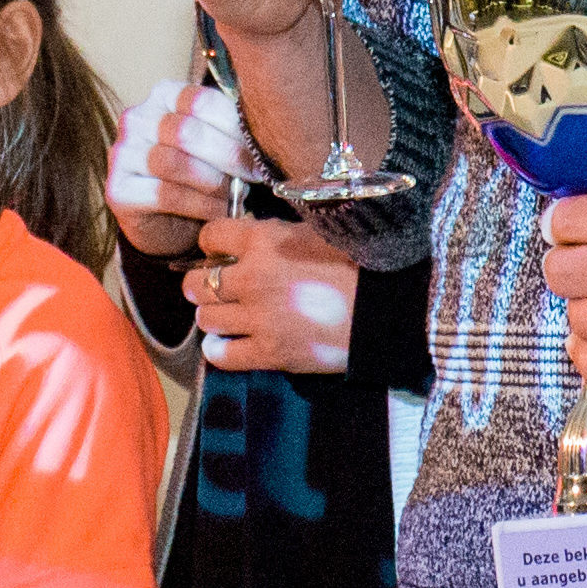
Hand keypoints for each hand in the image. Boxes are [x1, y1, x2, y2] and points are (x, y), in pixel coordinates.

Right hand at [107, 77, 248, 254]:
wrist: (167, 222)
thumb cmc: (198, 175)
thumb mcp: (216, 143)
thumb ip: (231, 129)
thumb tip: (267, 130)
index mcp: (164, 95)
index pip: (202, 100)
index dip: (235, 126)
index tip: (261, 149)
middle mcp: (136, 118)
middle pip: (189, 131)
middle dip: (229, 156)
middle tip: (254, 175)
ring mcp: (122, 154)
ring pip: (178, 164)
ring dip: (215, 184)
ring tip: (235, 196)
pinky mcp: (118, 190)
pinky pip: (166, 195)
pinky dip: (201, 206)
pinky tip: (219, 212)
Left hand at [183, 214, 358, 376]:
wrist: (389, 308)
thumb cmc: (359, 262)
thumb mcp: (315, 231)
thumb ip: (275, 234)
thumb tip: (249, 237)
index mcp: (264, 240)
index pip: (210, 236)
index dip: (212, 244)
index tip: (221, 252)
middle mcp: (251, 278)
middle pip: (197, 284)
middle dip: (202, 285)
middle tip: (217, 288)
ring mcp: (258, 319)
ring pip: (205, 320)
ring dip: (213, 317)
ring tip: (228, 317)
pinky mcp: (270, 353)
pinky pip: (222, 356)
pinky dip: (219, 351)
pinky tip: (228, 344)